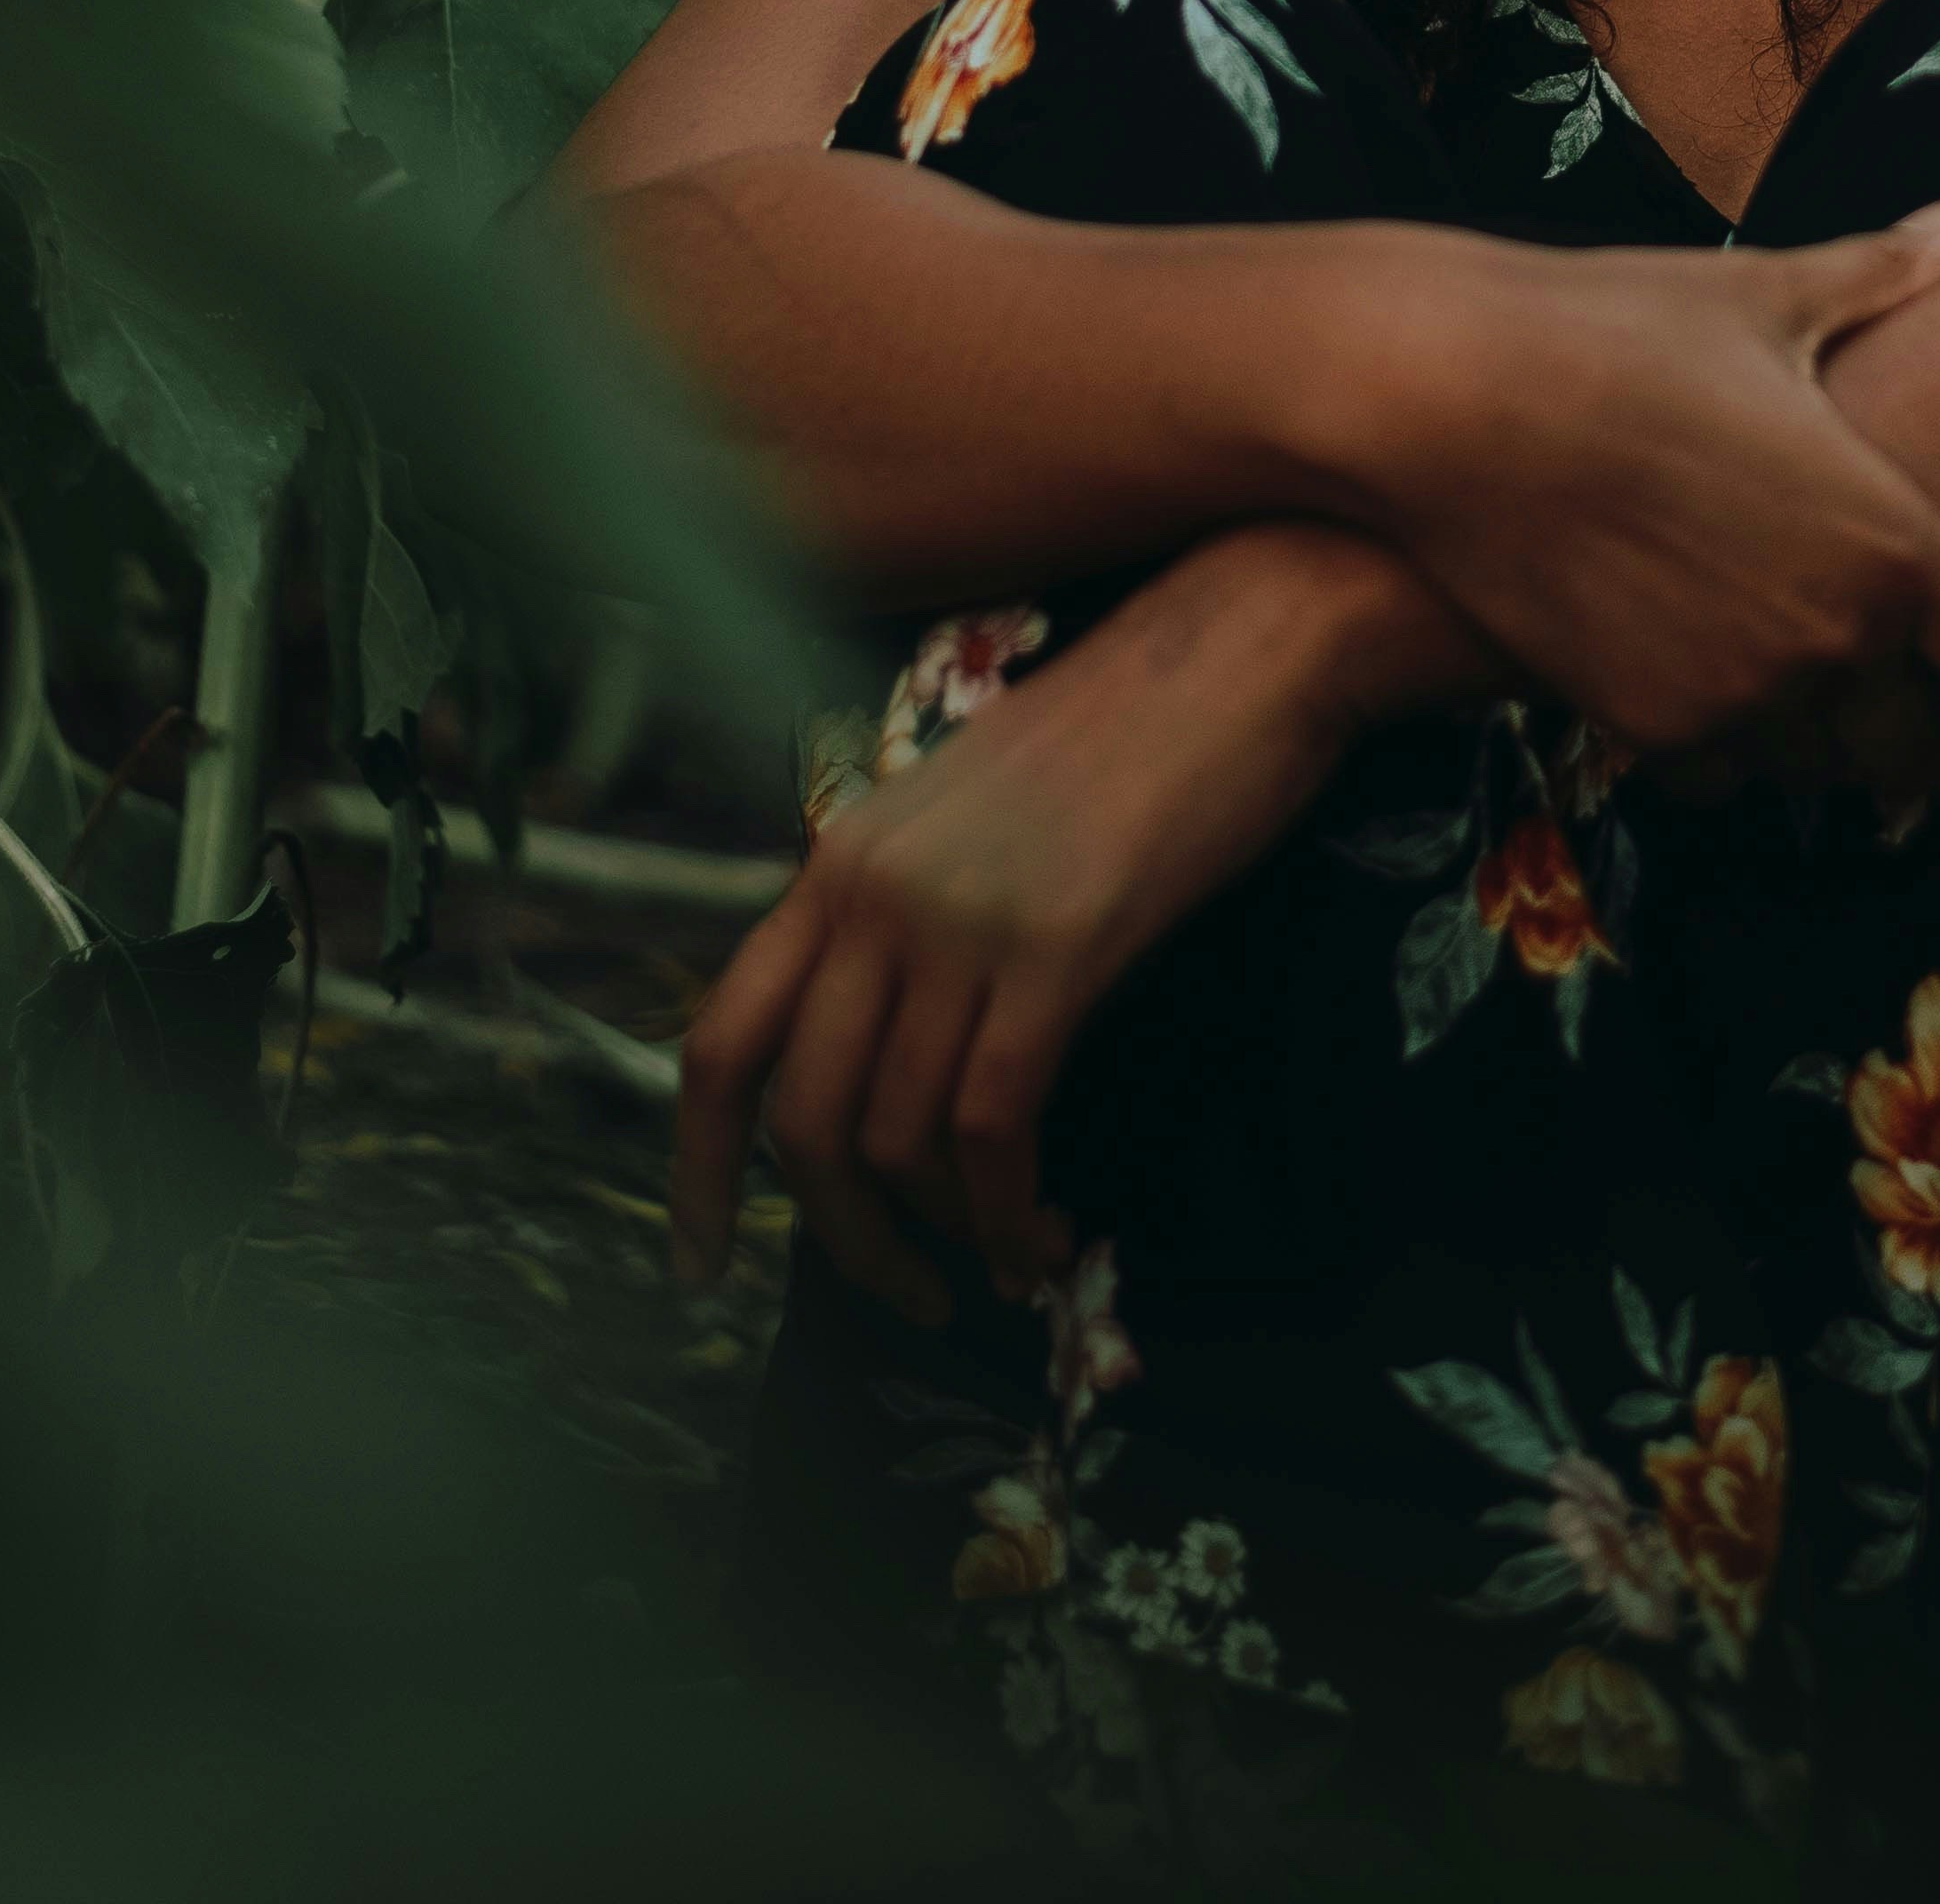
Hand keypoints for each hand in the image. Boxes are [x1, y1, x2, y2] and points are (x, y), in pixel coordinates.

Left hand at [668, 522, 1433, 1313]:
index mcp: (840, 861)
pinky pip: (992, 1125)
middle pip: (802, 1119)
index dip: (694, 1171)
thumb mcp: (974, 816)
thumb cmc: (1130, 732)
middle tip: (905, 1294)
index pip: (720, 1037)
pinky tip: (1045, 1240)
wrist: (1245, 645)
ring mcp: (958, 918)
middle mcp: (873, 892)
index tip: (701, 1266)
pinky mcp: (1056, 948)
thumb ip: (910, 919)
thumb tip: (892, 1056)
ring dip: (942, 1234)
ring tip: (1000, 1262)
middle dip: (846, 1240)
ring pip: (897, 1137)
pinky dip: (1008, 1212)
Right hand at [1360, 206, 1939, 764]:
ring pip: (1816, 772)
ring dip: (1807, 732)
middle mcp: (1839, 644)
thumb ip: (1881, 279)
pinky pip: (1719, 777)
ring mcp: (1741, 698)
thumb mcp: (1766, 297)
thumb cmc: (1619, 329)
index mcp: (1901, 549)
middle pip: (1921, 757)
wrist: (1451, 401)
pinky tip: (1682, 661)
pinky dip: (1713, 740)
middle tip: (1868, 659)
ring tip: (1765, 647)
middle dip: (1906, 720)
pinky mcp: (1649, 728)